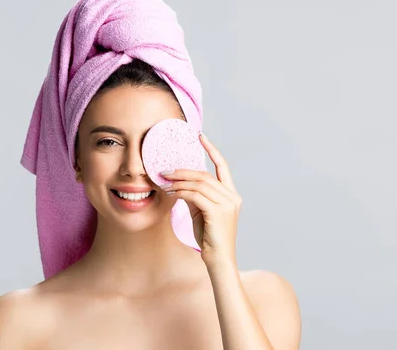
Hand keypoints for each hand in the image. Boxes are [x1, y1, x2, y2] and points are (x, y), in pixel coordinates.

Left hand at [160, 133, 241, 266]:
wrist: (218, 260)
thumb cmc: (209, 238)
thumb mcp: (201, 212)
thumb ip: (195, 196)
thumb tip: (179, 183)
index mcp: (231, 195)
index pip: (222, 166)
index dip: (211, 149)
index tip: (200, 136)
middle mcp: (232, 197)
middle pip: (205, 175)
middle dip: (183, 171)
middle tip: (165, 170)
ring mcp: (227, 204)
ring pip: (199, 184)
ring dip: (179, 181)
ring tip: (164, 182)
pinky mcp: (218, 212)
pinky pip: (195, 195)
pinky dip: (180, 192)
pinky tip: (170, 194)